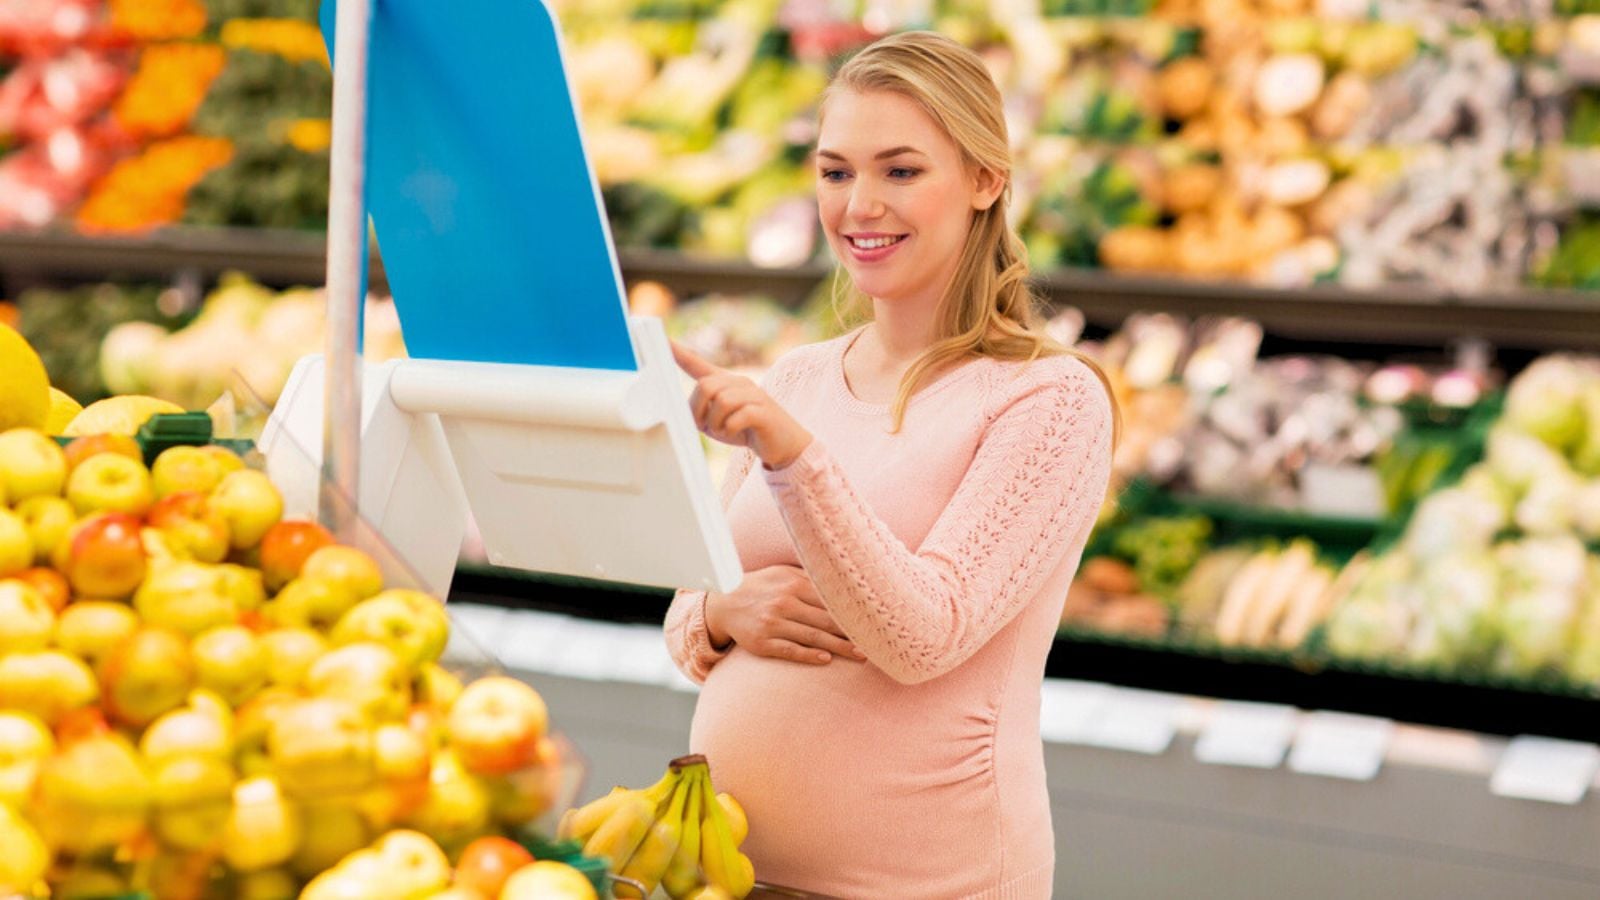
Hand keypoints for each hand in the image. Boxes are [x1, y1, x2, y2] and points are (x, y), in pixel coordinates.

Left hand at [672, 340, 813, 469]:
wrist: (784, 444)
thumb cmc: (747, 430)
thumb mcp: (717, 422)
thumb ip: (701, 413)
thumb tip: (682, 412)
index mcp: (725, 383)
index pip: (697, 364)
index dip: (679, 353)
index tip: (663, 340)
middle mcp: (739, 383)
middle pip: (705, 386)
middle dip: (699, 411)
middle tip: (707, 427)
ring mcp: (754, 395)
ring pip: (721, 401)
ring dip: (716, 423)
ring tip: (725, 431)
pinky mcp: (764, 411)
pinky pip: (737, 416)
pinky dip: (731, 429)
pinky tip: (738, 432)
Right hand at [705, 565, 864, 664]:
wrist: (722, 603)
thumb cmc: (760, 587)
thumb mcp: (781, 573)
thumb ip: (809, 577)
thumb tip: (842, 582)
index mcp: (793, 583)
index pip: (830, 599)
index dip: (854, 611)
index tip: (875, 619)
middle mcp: (784, 602)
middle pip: (826, 620)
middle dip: (853, 632)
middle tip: (878, 641)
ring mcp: (772, 624)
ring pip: (812, 637)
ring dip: (839, 647)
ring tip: (861, 655)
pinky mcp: (762, 643)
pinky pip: (790, 650)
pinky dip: (808, 655)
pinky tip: (826, 659)